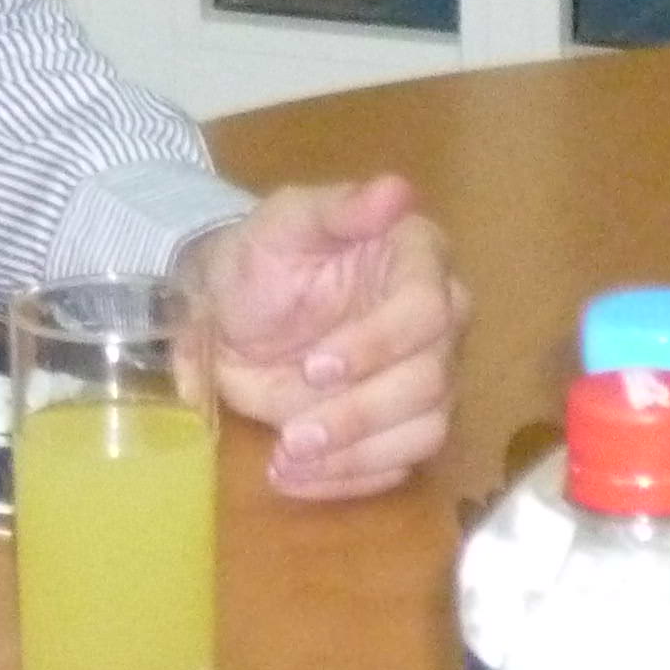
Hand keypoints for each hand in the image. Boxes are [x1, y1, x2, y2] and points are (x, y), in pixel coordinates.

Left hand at [182, 175, 465, 499]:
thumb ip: (340, 208)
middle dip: (360, 414)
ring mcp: (428, 378)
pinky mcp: (404, 426)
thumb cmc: (263, 259)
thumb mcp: (286, 221)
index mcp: (419, 259)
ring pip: (425, 432)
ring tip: (287, 462)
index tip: (316, 366)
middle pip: (431, 381)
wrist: (230, 310)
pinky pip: (397, 466)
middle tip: (293, 435)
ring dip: (356, 454)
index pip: (426, 309)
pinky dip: (347, 479)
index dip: (378, 345)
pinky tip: (295, 478)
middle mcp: (439, 321)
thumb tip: (396, 190)